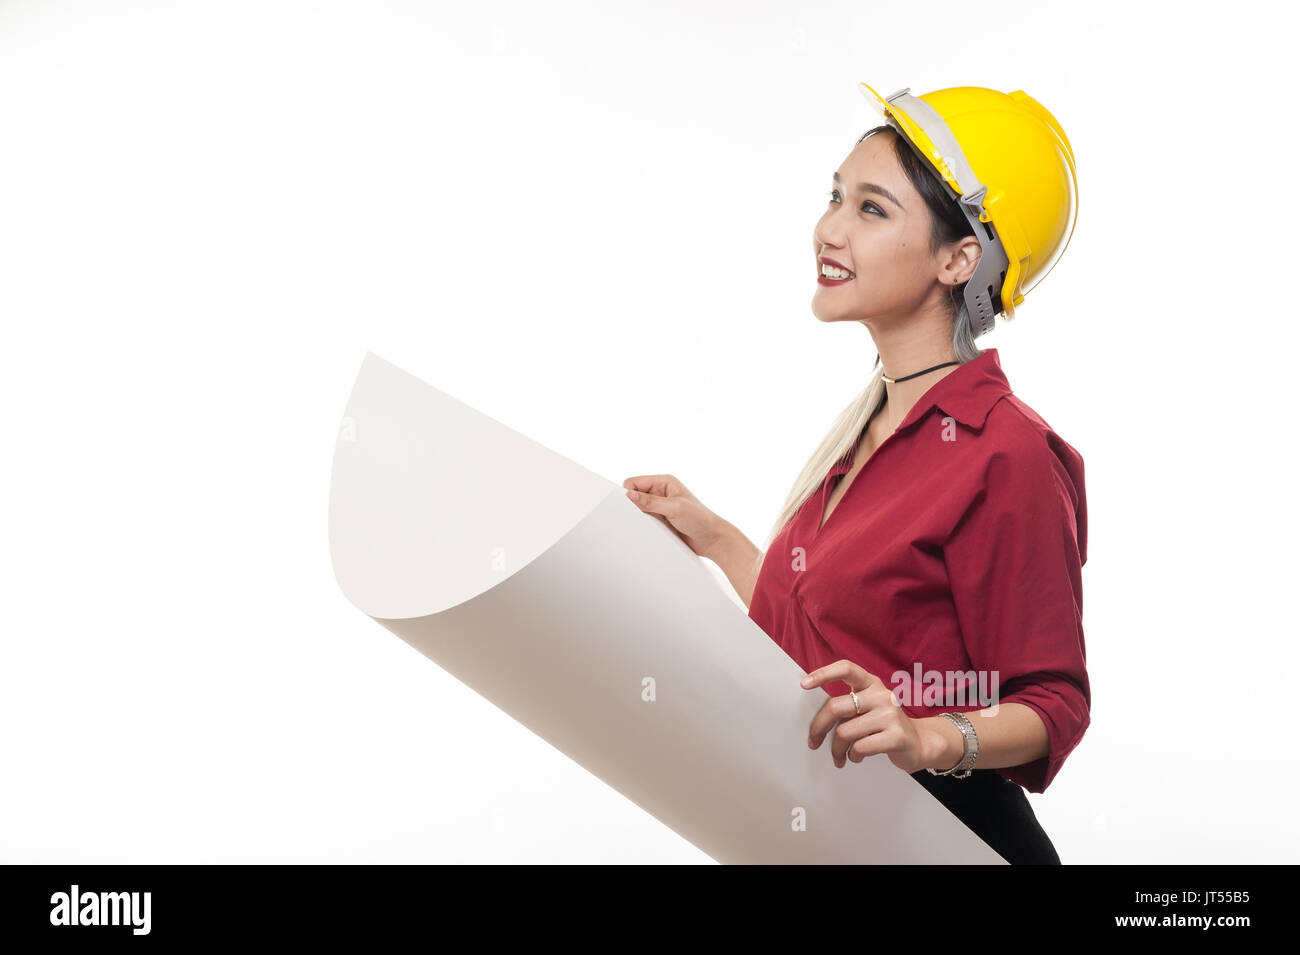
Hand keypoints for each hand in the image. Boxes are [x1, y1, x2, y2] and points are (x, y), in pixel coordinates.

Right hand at [622, 474, 725, 558]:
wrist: (712, 539)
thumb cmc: (700, 520)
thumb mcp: (674, 508)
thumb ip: (651, 501)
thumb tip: (629, 494)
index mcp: (665, 482)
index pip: (635, 482)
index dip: (628, 493)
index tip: (628, 506)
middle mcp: (661, 492)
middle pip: (634, 494)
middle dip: (632, 505)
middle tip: (637, 517)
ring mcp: (660, 507)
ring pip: (638, 508)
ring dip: (638, 516)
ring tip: (647, 525)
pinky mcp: (660, 520)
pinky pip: (643, 520)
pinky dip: (642, 525)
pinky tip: (647, 531)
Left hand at [802, 659, 932, 773]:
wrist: (920, 743)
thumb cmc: (886, 725)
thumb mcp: (869, 708)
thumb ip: (849, 706)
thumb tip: (816, 720)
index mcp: (871, 683)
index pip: (846, 668)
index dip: (824, 674)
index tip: (804, 684)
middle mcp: (881, 694)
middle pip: (836, 707)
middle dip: (818, 727)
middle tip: (813, 741)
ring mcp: (890, 714)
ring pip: (844, 732)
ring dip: (837, 749)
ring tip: (839, 756)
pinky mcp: (896, 736)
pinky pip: (859, 748)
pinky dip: (853, 756)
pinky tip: (856, 757)